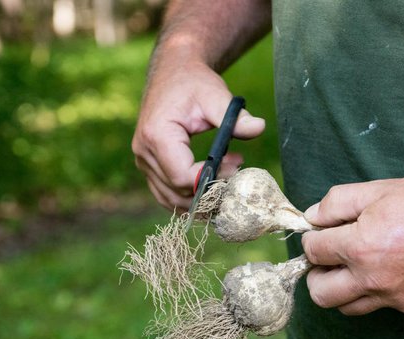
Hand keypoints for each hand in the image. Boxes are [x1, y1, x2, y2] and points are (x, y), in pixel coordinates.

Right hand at [132, 57, 265, 210]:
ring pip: (172, 200)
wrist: (173, 74)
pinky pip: (167, 195)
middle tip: (236, 171)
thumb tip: (259, 127)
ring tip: (227, 176)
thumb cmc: (193, 83)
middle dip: (210, 189)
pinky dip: (190, 198)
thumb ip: (235, 116)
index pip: (183, 176)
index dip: (212, 178)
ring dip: (202, 197)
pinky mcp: (149, 168)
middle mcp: (144, 153)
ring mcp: (144, 163)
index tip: (236, 163)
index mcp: (157, 135)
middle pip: (178, 192)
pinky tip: (213, 183)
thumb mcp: (216, 95)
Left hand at [301, 176, 403, 314]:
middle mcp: (372, 278)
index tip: (320, 232)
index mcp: (360, 246)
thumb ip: (336, 203)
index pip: (313, 252)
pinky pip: (375, 306)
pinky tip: (381, 270)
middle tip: (327, 257)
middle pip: (320, 294)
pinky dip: (369, 292)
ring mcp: (391, 296)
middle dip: (316, 274)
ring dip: (339, 288)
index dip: (312, 238)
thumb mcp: (377, 190)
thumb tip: (311, 218)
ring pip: (345, 307)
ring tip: (351, 266)